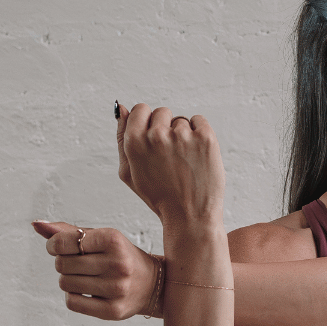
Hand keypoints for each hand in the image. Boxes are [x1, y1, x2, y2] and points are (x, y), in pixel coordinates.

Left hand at [31, 220, 160, 319]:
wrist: (152, 284)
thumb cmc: (119, 256)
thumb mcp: (98, 238)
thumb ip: (67, 231)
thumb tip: (36, 224)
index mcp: (113, 240)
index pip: (64, 242)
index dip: (54, 245)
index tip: (58, 247)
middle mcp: (117, 263)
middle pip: (62, 264)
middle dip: (63, 263)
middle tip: (77, 264)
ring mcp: (116, 289)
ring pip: (65, 283)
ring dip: (68, 280)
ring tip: (84, 277)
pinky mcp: (113, 310)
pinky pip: (72, 303)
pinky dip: (73, 297)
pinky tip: (87, 292)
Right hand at [116, 103, 224, 229]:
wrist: (189, 216)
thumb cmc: (158, 196)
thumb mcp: (130, 172)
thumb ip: (122, 138)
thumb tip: (122, 108)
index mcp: (134, 142)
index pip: (140, 109)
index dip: (147, 123)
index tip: (154, 140)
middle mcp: (156, 136)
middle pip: (161, 112)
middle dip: (165, 129)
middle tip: (170, 158)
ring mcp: (182, 136)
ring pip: (181, 121)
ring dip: (183, 136)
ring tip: (184, 162)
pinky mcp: (205, 138)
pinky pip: (200, 121)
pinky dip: (199, 134)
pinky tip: (197, 156)